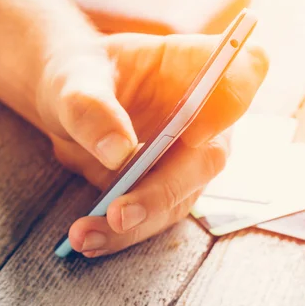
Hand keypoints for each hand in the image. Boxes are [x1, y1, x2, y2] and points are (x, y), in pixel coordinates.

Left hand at [37, 32, 267, 256]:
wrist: (64, 100)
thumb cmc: (77, 75)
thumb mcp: (71, 80)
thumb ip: (91, 107)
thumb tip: (118, 154)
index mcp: (188, 68)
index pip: (240, 76)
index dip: (232, 101)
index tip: (196, 133)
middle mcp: (200, 115)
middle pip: (208, 157)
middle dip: (162, 192)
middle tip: (118, 215)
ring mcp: (185, 155)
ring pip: (177, 198)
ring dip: (135, 224)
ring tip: (87, 235)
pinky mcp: (163, 185)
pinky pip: (152, 214)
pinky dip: (122, 232)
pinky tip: (91, 238)